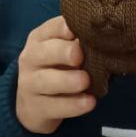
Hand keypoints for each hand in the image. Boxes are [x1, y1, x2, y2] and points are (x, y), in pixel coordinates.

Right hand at [16, 15, 95, 134]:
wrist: (33, 104)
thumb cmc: (55, 69)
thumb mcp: (63, 52)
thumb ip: (78, 43)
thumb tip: (105, 38)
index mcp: (40, 39)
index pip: (51, 28)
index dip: (64, 28)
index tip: (79, 31)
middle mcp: (31, 58)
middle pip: (43, 52)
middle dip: (62, 52)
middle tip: (79, 56)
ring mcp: (30, 84)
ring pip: (45, 80)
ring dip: (67, 80)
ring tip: (85, 81)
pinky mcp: (35, 108)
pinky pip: (53, 106)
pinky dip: (72, 105)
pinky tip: (89, 102)